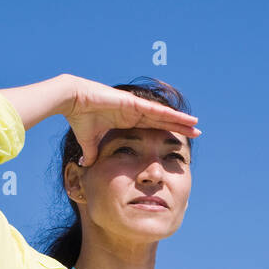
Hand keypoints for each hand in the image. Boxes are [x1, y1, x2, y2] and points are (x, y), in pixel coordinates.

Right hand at [61, 75, 200, 166]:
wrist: (72, 102)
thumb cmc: (80, 119)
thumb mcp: (90, 143)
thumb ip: (92, 153)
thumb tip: (87, 166)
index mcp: (128, 121)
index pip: (153, 128)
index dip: (167, 133)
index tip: (180, 140)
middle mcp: (135, 113)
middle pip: (163, 121)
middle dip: (179, 127)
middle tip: (196, 132)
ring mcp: (136, 107)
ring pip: (164, 115)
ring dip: (180, 120)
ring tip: (196, 124)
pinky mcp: (133, 103)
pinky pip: (156, 111)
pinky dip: (171, 115)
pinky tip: (184, 118)